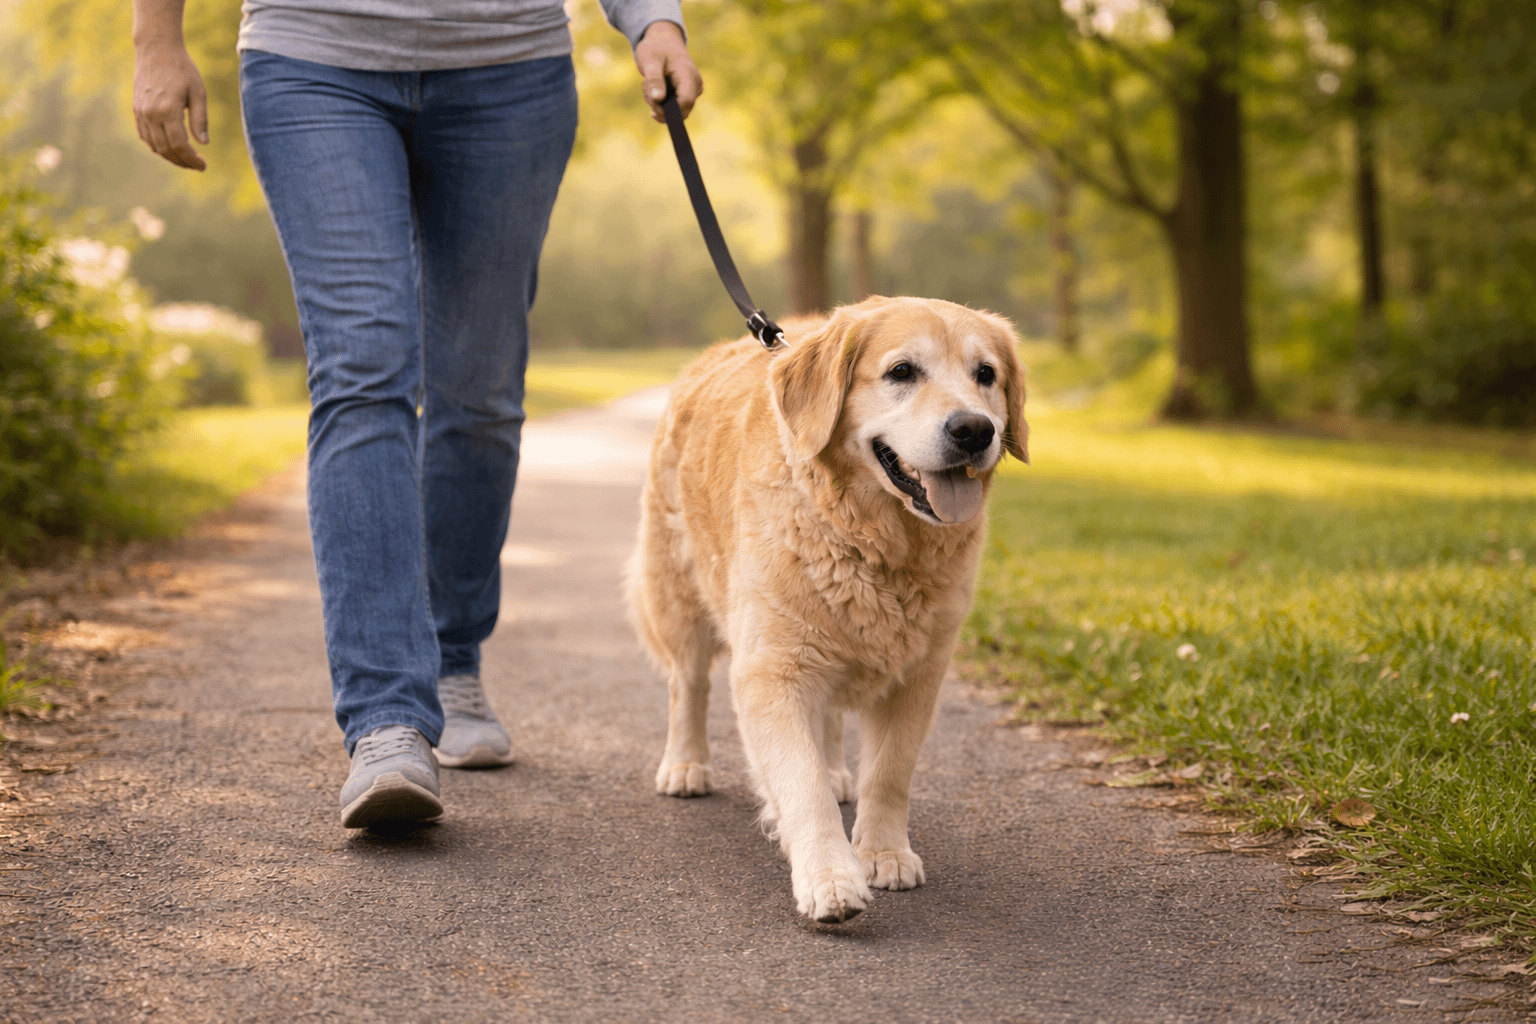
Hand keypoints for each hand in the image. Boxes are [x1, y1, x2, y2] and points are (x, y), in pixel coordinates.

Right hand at [133, 43, 207, 170]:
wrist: (156, 50)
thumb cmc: (182, 69)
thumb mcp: (198, 92)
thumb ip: (200, 119)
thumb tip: (204, 143)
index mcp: (168, 110)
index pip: (180, 145)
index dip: (191, 160)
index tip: (203, 166)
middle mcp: (151, 114)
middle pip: (166, 149)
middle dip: (183, 162)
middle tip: (197, 165)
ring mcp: (141, 112)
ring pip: (154, 145)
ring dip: (170, 157)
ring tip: (186, 159)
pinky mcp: (136, 109)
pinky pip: (145, 136)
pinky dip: (157, 147)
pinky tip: (170, 149)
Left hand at [634, 20, 702, 122]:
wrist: (663, 40)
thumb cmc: (656, 47)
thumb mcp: (651, 60)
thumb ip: (655, 79)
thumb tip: (658, 99)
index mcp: (689, 76)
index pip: (686, 103)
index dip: (668, 110)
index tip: (651, 102)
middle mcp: (695, 86)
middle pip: (681, 111)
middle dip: (660, 107)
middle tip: (645, 87)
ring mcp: (693, 91)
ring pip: (676, 112)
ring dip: (657, 104)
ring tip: (647, 84)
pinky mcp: (686, 94)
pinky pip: (674, 108)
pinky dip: (660, 103)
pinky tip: (651, 90)